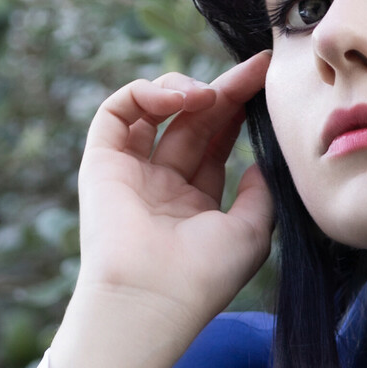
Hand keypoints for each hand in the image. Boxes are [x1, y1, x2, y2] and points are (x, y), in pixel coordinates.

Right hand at [48, 52, 275, 367]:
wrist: (152, 298)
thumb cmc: (204, 276)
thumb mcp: (251, 234)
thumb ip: (259, 196)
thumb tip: (260, 166)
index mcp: (194, 203)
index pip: (217, 144)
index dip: (239, 111)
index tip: (266, 82)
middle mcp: (161, 185)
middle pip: (193, 123)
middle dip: (223, 92)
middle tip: (254, 69)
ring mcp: (130, 172)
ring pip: (154, 111)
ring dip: (183, 91)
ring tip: (209, 94)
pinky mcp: (101, 163)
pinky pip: (118, 113)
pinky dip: (145, 94)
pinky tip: (178, 99)